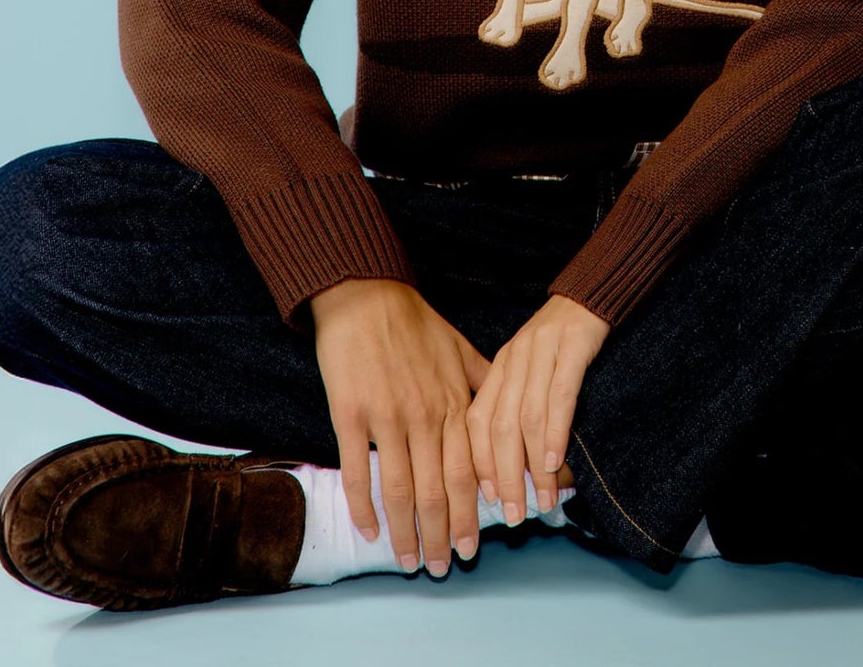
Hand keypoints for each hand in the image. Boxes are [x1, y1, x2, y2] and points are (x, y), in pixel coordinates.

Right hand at [310, 277, 492, 572]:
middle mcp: (424, 414)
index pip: (468, 471)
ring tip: (409, 561)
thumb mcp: (459, 347)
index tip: (475, 546)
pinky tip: (367, 531)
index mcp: (451, 402)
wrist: (365, 294)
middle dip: (442, 534)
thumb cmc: (413, 322)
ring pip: (399, 488)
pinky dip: (362, 505)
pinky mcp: (351, 413)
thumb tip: (511, 406)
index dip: (471, 513)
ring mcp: (386, 416)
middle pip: (435, 489)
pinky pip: (357, 469)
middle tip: (443, 568)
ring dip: (405, 531)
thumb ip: (483, 382)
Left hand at [465, 293, 610, 522]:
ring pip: (527, 417)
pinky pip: (559, 395)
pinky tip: (554, 460)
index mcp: (500, 367)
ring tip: (541, 500)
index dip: (480, 463)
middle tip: (513, 515)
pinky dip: (554, 432)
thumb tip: (523, 468)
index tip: (489, 501)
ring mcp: (541, 351)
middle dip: (504, 477)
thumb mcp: (532, 370)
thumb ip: (522, 408)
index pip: (478, 421)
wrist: (591, 293)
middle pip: (499, 426)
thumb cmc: (563, 341)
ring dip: (532, 466)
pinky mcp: (571, 346)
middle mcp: (514, 359)